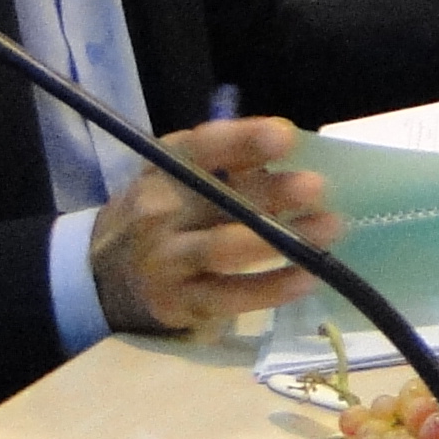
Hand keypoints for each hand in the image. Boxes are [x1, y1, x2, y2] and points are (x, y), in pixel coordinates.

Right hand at [89, 116, 336, 336]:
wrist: (108, 270)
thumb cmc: (172, 208)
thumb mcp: (189, 175)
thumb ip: (234, 164)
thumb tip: (300, 154)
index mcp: (165, 168)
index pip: (202, 146)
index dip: (243, 140)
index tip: (286, 136)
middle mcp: (158, 211)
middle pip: (217, 200)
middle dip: (271, 193)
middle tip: (318, 187)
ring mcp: (165, 260)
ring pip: (222, 250)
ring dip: (279, 241)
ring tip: (329, 229)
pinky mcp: (177, 302)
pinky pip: (227, 297)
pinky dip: (269, 289)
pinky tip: (307, 277)